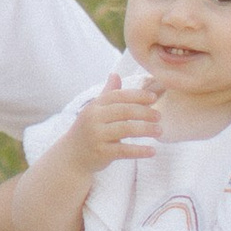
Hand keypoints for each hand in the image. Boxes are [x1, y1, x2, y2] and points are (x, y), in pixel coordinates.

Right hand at [14, 80, 159, 230]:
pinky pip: (124, 150)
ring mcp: (97, 136)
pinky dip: (140, 150)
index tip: (153, 99)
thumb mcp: (95, 111)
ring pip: (126, 129)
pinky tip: (152, 151)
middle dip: (144, 112)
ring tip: (160, 131)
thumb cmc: (87, 131)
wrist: (71, 157)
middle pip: (124, 111)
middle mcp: (94, 119)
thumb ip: (107, 94)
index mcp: (95, 106)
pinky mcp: (101, 153)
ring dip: (146, 129)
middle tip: (160, 116)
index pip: (118, 96)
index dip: (137, 96)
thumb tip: (116, 74)